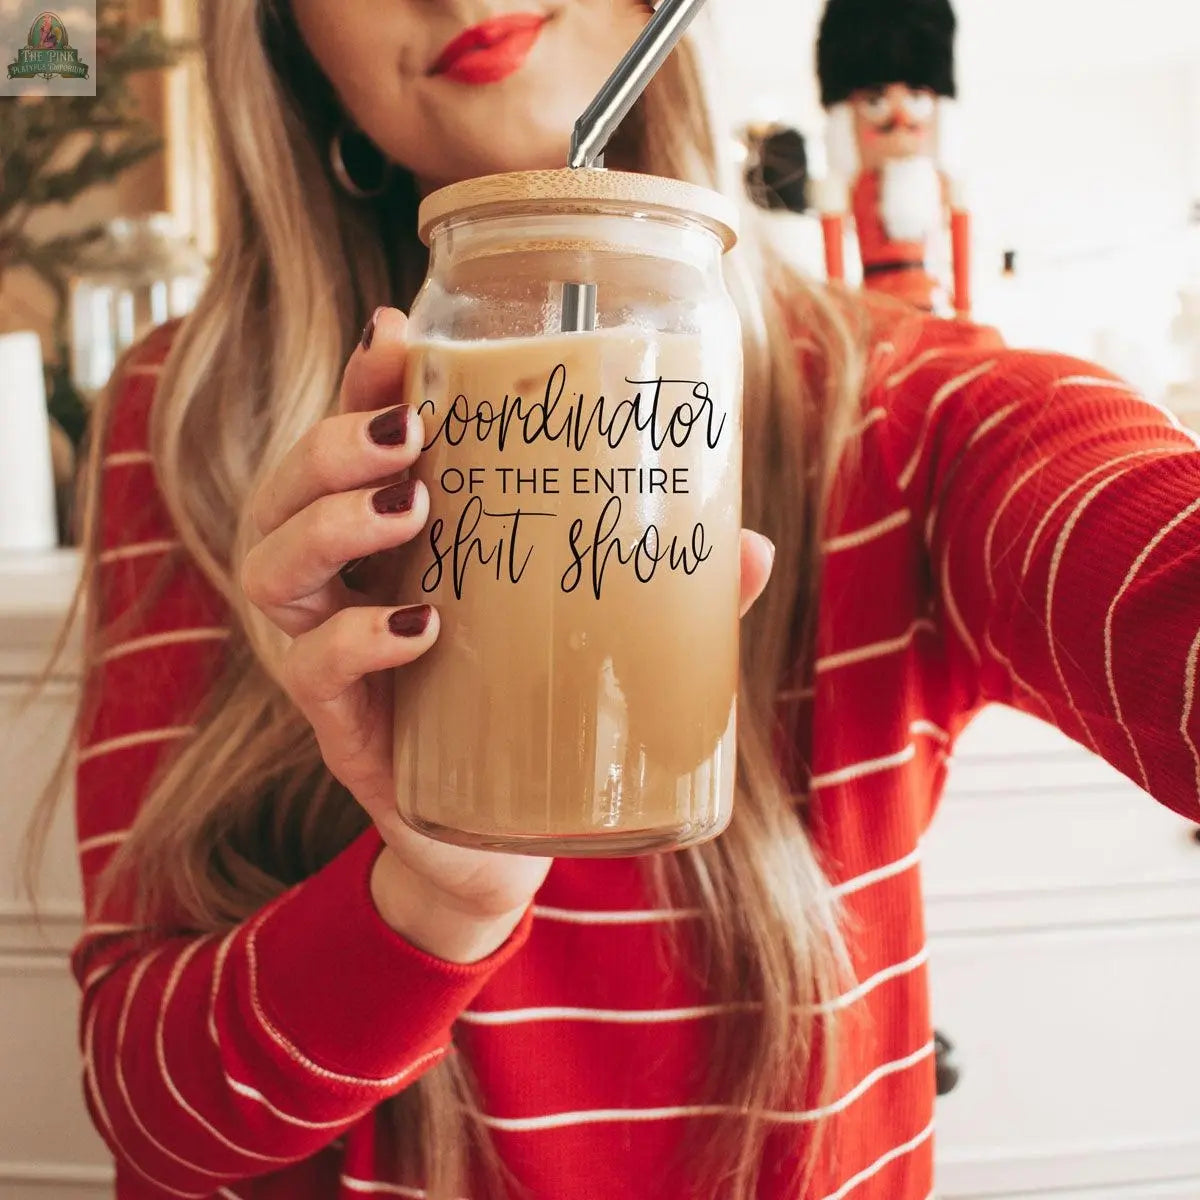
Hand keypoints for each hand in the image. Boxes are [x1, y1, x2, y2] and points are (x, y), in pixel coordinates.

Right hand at [242, 308, 775, 962]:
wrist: (502, 839)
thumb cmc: (537, 711)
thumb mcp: (591, 634)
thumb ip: (663, 592)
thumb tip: (749, 547)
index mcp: (390, 543)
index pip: (350, 441)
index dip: (361, 383)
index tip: (397, 335)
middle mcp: (340, 588)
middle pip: (283, 489)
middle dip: (333, 443)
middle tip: (411, 432)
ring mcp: (325, 657)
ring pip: (270, 567)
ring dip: (330, 523)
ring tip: (411, 506)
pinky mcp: (340, 729)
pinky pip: (313, 670)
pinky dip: (359, 639)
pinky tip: (421, 624)